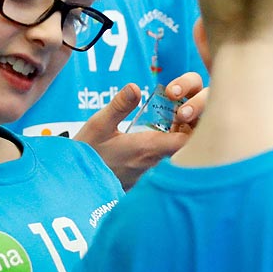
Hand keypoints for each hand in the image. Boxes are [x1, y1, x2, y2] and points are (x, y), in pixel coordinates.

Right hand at [75, 74, 204, 189]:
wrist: (76, 184)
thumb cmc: (86, 154)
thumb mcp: (98, 125)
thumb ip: (119, 106)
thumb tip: (136, 87)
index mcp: (149, 148)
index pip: (189, 139)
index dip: (196, 124)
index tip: (186, 111)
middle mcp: (157, 163)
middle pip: (190, 147)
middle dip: (193, 128)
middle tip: (183, 113)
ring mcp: (154, 172)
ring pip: (180, 154)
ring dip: (182, 136)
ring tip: (174, 120)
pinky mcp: (148, 177)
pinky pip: (170, 161)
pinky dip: (172, 146)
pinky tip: (162, 133)